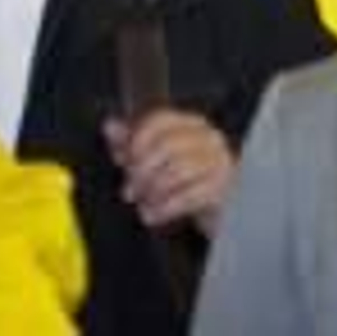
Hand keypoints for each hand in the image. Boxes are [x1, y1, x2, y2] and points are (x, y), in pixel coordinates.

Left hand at [103, 109, 233, 236]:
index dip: (136, 141)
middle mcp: (207, 138)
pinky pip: (187, 196)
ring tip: (142, 203)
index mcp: (191, 125)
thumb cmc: (190, 180)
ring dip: (151, 192)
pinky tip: (153, 214)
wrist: (226, 208)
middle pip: (165, 146)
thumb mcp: (159, 160)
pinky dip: (163, 209)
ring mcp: (218, 162)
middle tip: (130, 190)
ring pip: (176, 171)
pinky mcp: (221, 189)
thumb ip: (134, 143)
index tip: (124, 162)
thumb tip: (111, 126)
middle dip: (140, 172)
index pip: (159, 120)